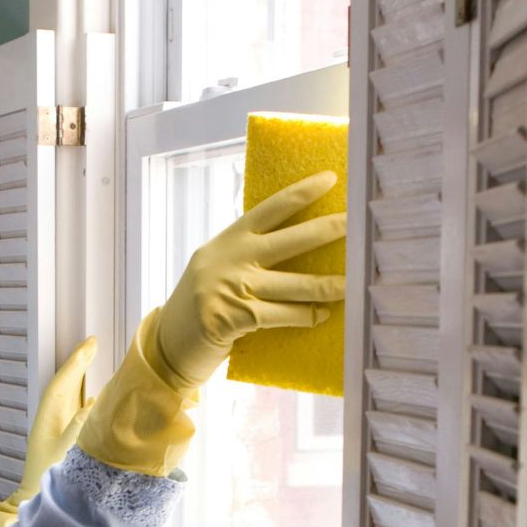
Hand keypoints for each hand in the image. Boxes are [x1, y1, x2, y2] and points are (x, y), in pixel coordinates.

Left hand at [0, 336, 97, 526]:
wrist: (37, 501)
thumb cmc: (49, 480)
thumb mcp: (67, 453)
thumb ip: (79, 429)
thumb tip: (93, 405)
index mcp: (47, 420)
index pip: (62, 384)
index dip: (76, 363)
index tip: (89, 345)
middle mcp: (50, 420)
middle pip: (65, 385)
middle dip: (78, 364)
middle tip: (92, 344)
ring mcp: (56, 429)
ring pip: (69, 397)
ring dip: (81, 378)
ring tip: (93, 359)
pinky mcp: (63, 440)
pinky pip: (75, 412)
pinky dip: (86, 399)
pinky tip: (95, 397)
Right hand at [151, 170, 347, 390]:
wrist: (167, 347)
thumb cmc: (201, 308)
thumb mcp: (216, 270)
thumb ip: (246, 256)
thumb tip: (296, 246)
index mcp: (227, 240)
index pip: (270, 209)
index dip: (301, 192)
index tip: (330, 179)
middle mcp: (229, 258)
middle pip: (291, 240)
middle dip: (328, 230)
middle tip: (358, 223)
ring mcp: (231, 287)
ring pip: (295, 284)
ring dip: (329, 285)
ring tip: (353, 283)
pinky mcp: (234, 317)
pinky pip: (283, 315)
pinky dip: (305, 316)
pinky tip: (321, 315)